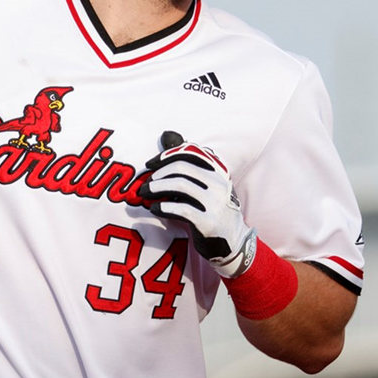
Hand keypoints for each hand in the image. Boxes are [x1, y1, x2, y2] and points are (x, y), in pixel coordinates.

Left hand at [139, 131, 256, 277]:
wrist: (234, 243)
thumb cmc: (212, 209)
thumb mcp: (204, 183)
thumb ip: (187, 161)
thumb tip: (167, 135)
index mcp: (218, 171)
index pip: (189, 152)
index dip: (166, 156)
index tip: (149, 164)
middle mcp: (219, 183)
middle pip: (182, 167)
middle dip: (158, 174)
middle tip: (144, 184)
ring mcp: (216, 202)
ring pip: (180, 185)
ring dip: (156, 188)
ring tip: (144, 194)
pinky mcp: (209, 221)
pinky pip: (181, 209)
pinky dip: (163, 207)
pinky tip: (154, 208)